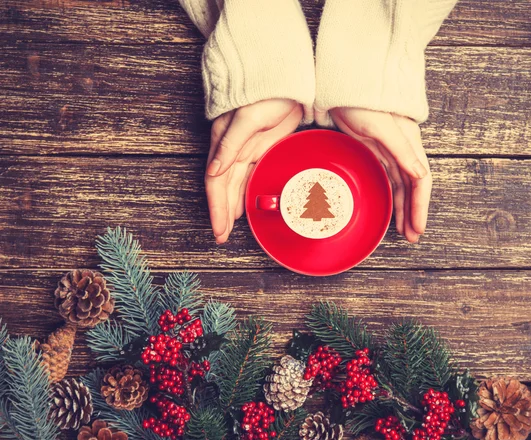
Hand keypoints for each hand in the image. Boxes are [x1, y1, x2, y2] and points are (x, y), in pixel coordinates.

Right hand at [206, 98, 302, 243]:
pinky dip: (246, 193)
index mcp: (223, 144)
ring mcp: (246, 150)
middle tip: (222, 237)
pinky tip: (245, 206)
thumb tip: (213, 172)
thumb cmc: (263, 93)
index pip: (216, 182)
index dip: (216, 207)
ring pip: (236, 185)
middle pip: (224, 189)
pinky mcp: (261, 148)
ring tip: (230, 228)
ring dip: (232, 207)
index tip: (218, 229)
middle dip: (222, 214)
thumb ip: (230, 146)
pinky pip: (250, 176)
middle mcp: (231, 150)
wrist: (285, 78)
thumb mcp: (246, 119)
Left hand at [329, 108, 431, 242]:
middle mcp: (403, 149)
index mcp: (410, 143)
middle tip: (412, 237)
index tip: (418, 228)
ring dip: (403, 207)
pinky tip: (390, 207)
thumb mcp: (382, 128)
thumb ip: (402, 151)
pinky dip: (391, 195)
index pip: (421, 181)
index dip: (421, 206)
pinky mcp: (374, 149)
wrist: (343, 84)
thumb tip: (421, 176)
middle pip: (412, 187)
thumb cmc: (363, 101)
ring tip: (403, 230)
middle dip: (413, 212)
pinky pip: (387, 178)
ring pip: (400, 185)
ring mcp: (389, 150)